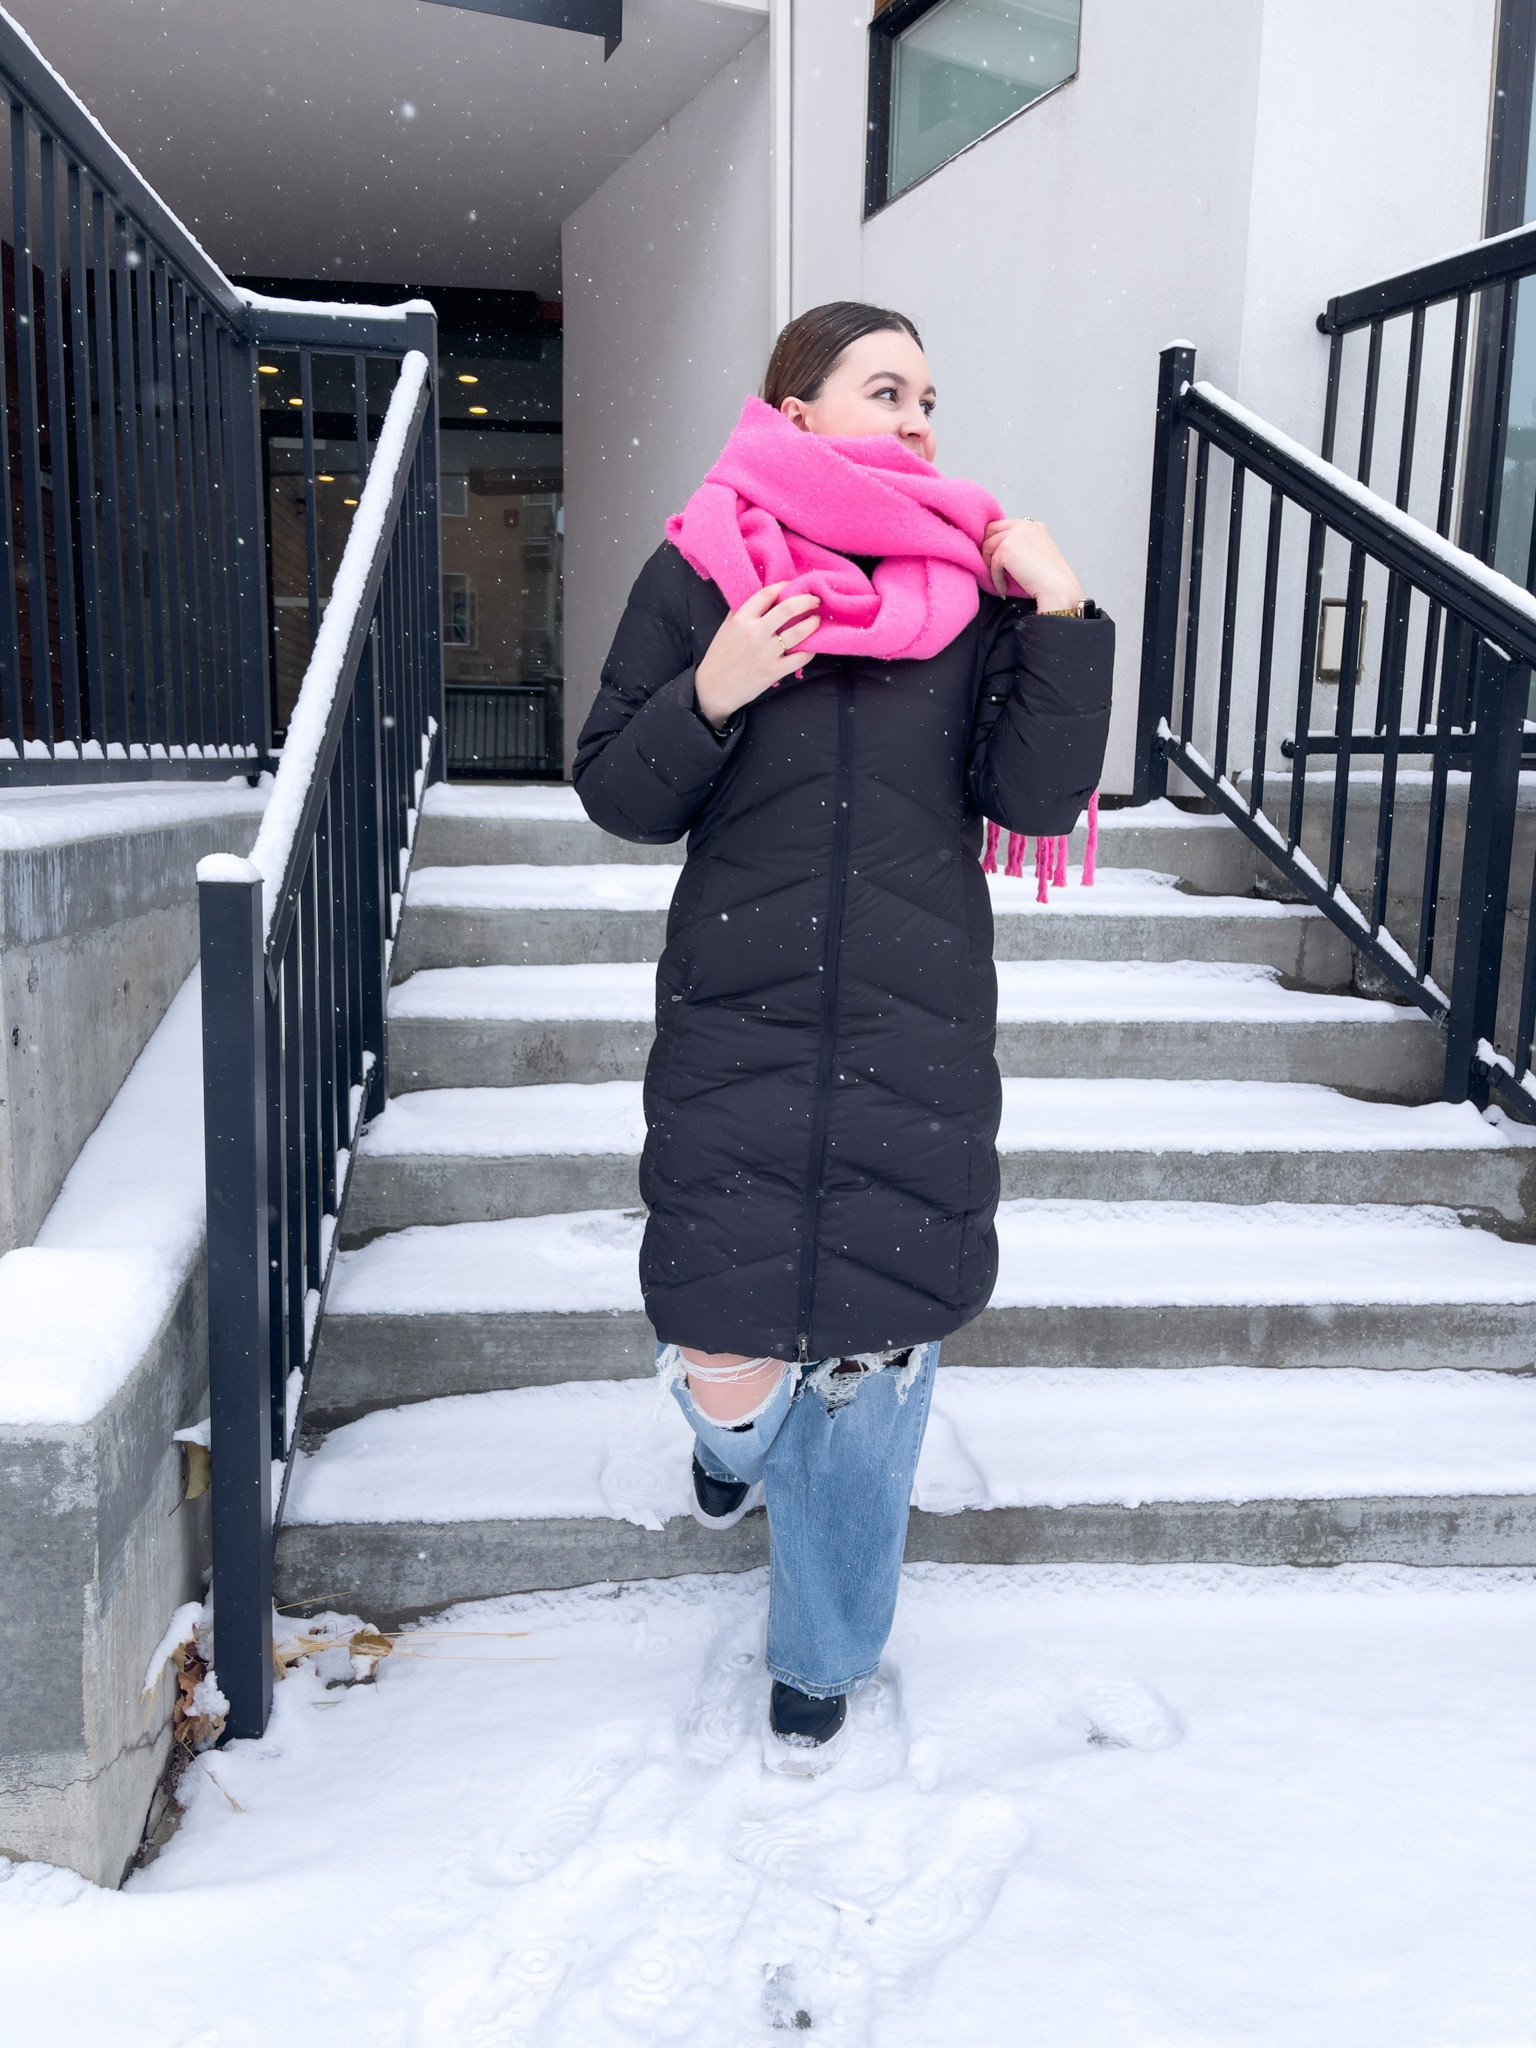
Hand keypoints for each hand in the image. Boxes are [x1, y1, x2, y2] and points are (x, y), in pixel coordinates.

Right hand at [695, 583, 820, 725]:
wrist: (713, 689)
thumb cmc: (719, 657)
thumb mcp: (726, 628)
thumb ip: (741, 611)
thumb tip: (761, 597)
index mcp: (741, 619)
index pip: (767, 594)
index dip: (784, 586)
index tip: (793, 586)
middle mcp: (755, 633)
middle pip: (788, 608)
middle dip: (806, 600)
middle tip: (815, 600)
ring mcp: (766, 653)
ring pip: (798, 632)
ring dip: (812, 623)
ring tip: (816, 619)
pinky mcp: (774, 671)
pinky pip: (800, 657)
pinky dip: (811, 650)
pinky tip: (813, 645)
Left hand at [982, 518, 1084, 611]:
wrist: (1058, 589)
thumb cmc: (1051, 580)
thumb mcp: (1036, 555)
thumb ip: (1021, 547)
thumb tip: (999, 553)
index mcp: (1034, 526)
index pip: (1005, 526)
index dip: (997, 541)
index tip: (994, 559)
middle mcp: (1024, 525)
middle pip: (992, 530)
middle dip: (988, 549)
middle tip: (991, 569)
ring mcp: (1014, 534)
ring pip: (988, 546)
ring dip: (990, 566)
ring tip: (1000, 582)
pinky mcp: (1005, 548)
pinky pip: (991, 564)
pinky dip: (996, 579)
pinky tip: (1004, 589)